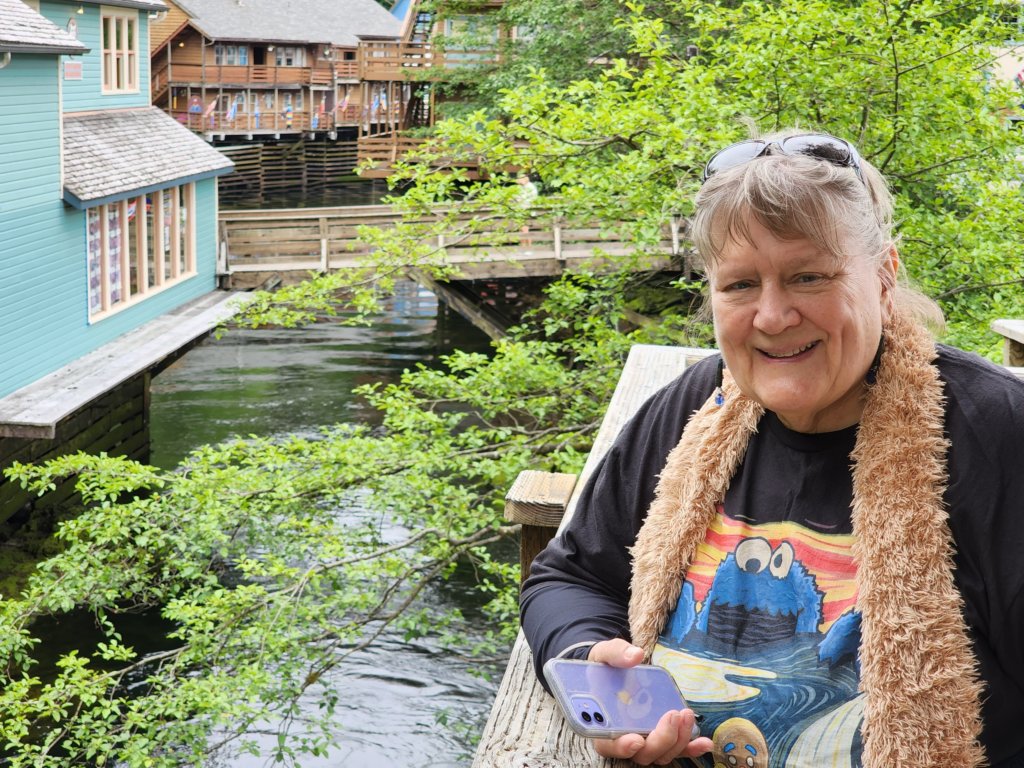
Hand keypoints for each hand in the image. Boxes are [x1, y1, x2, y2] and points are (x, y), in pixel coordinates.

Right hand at [587, 639, 713, 765]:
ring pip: (662, 754)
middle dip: (661, 739)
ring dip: (678, 740)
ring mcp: (645, 740)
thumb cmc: (605, 667)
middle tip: (672, 715)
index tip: (636, 740)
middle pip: (642, 753)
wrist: (614, 669)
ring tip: (686, 715)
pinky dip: (690, 748)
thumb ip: (616, 654)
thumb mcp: (604, 655)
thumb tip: (635, 655)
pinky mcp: (662, 737)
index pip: (608, 745)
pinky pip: (677, 749)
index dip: (622, 747)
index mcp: (602, 725)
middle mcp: (624, 738)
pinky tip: (704, 742)